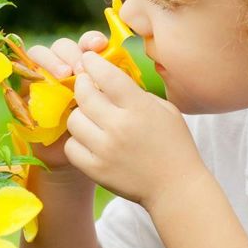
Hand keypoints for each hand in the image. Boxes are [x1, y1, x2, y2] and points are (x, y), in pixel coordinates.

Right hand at [25, 31, 106, 171]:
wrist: (90, 159)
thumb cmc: (110, 132)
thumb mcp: (116, 107)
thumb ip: (115, 87)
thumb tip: (119, 67)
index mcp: (91, 66)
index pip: (87, 43)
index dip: (91, 40)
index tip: (101, 46)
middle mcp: (66, 69)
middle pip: (62, 46)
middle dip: (70, 53)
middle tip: (80, 69)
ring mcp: (44, 80)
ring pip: (39, 55)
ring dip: (51, 61)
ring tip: (63, 76)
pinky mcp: (26, 94)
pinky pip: (22, 76)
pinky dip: (29, 74)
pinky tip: (41, 84)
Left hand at [64, 50, 205, 206]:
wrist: (175, 187)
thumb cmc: (174, 145)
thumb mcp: (165, 110)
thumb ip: (137, 93)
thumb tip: (109, 77)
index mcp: (140, 108)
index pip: (107, 75)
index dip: (93, 63)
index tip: (88, 59)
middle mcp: (120, 127)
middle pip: (84, 95)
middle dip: (82, 84)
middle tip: (85, 84)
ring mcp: (105, 150)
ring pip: (73, 120)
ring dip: (79, 114)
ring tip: (89, 115)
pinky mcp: (96, 170)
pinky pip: (71, 147)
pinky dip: (77, 141)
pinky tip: (88, 139)